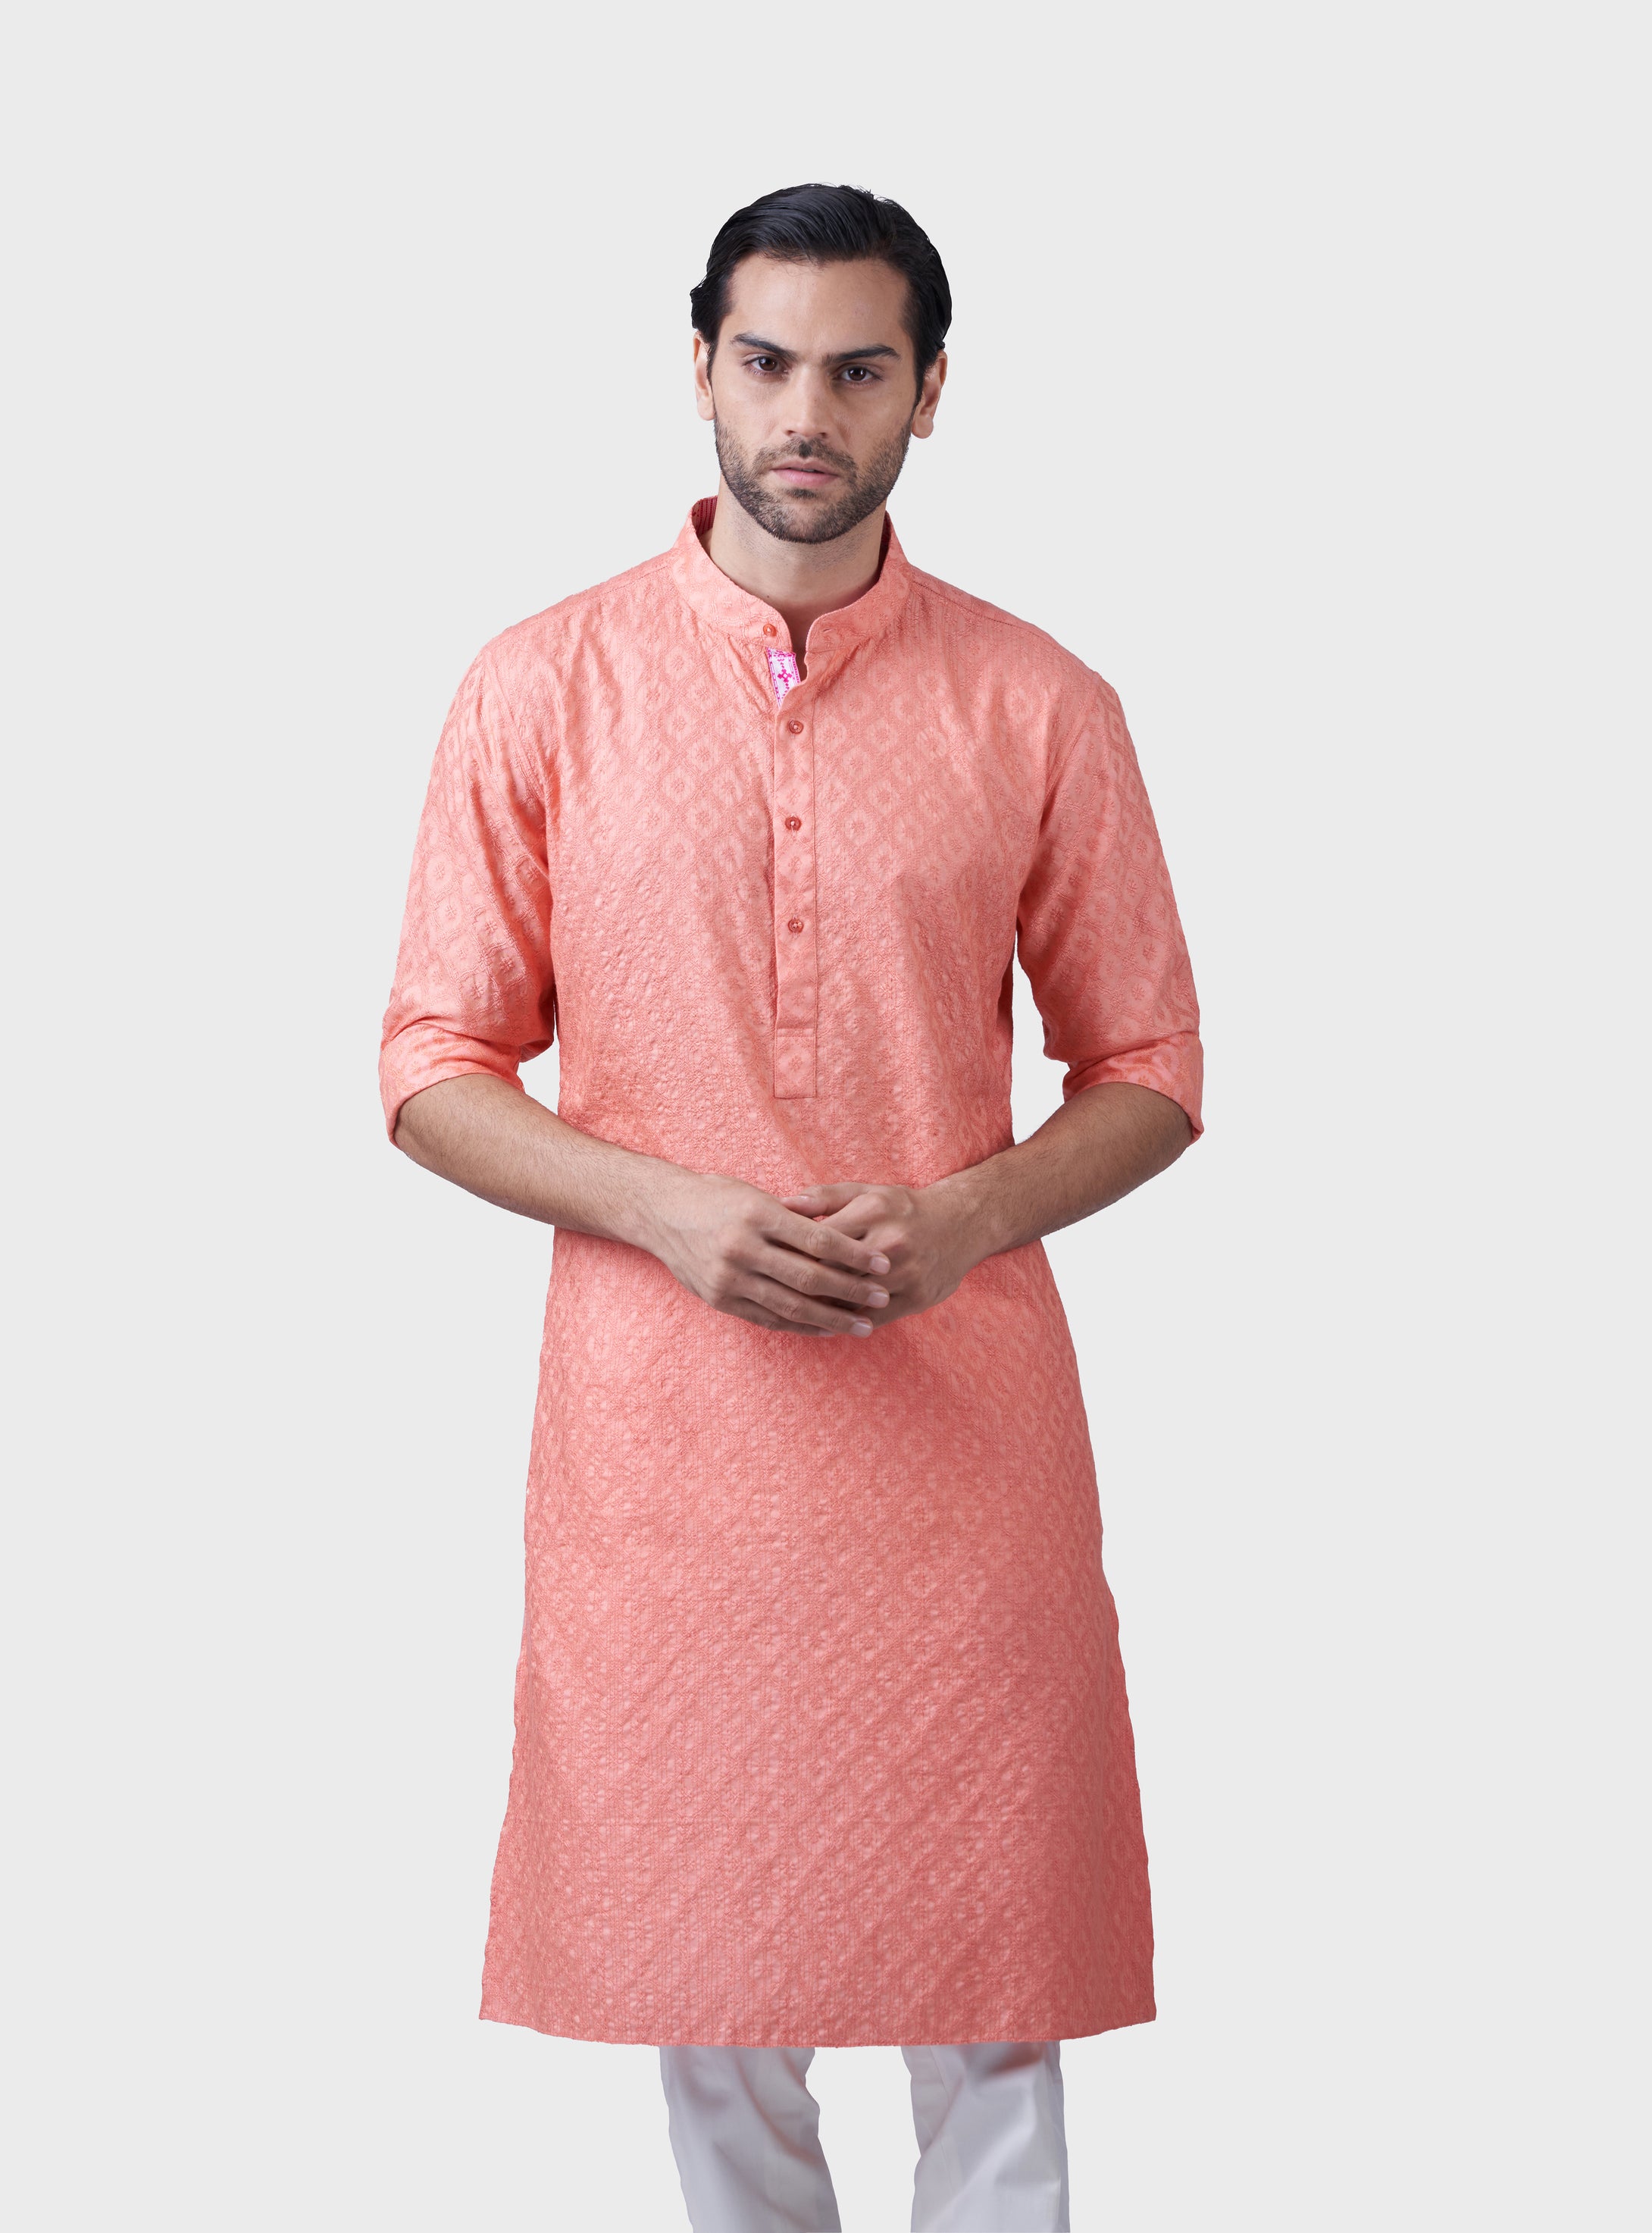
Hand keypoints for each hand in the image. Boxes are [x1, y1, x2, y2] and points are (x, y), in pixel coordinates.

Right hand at [640, 1169, 893, 1336]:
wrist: (661, 1213)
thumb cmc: (717, 1197)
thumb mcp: (756, 1195)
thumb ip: (795, 1217)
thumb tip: (844, 1238)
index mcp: (757, 1214)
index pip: (818, 1239)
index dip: (854, 1254)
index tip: (883, 1263)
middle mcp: (743, 1247)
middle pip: (809, 1276)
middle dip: (851, 1290)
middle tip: (882, 1296)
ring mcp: (730, 1277)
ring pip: (792, 1305)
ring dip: (833, 1318)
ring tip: (864, 1325)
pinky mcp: (721, 1299)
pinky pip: (770, 1319)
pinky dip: (802, 1327)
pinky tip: (828, 1330)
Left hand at [777, 1179, 982, 1328]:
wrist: (961, 1224)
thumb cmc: (901, 1208)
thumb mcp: (865, 1192)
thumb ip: (823, 1198)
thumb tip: (782, 1204)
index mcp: (873, 1211)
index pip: (820, 1238)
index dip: (791, 1252)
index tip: (770, 1262)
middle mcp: (890, 1242)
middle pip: (833, 1271)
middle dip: (802, 1283)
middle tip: (774, 1292)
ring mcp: (906, 1273)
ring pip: (852, 1298)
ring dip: (822, 1307)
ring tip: (793, 1311)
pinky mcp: (917, 1297)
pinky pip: (873, 1317)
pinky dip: (848, 1321)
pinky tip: (828, 1322)